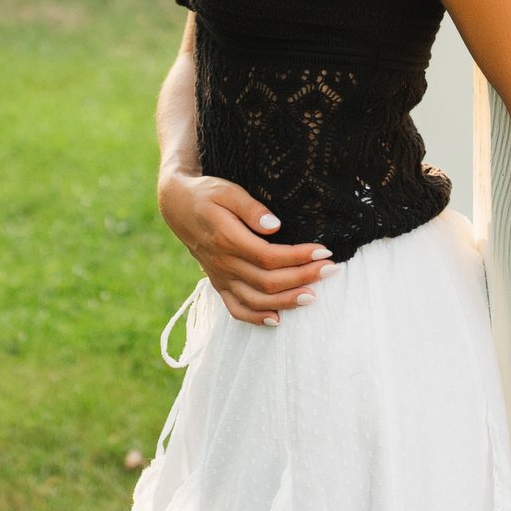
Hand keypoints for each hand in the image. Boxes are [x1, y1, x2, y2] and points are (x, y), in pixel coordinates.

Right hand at [157, 169, 332, 326]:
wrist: (178, 207)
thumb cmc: (206, 194)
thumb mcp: (227, 190)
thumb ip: (250, 208)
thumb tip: (274, 225)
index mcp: (227, 239)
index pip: (269, 256)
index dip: (299, 257)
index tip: (325, 252)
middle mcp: (223, 264)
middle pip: (268, 281)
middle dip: (303, 278)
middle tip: (332, 270)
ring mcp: (220, 277)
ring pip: (256, 299)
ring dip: (286, 301)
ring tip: (314, 297)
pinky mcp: (218, 284)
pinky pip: (236, 309)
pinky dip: (256, 318)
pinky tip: (278, 319)